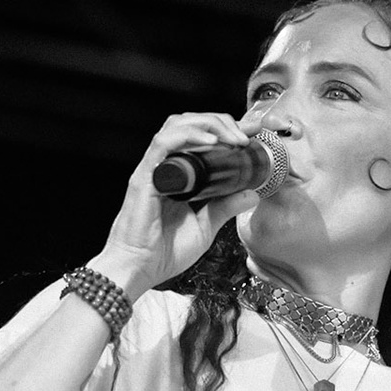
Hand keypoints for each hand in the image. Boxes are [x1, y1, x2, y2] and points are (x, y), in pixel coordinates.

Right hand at [92, 112, 266, 298]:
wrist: (138, 269)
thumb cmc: (162, 252)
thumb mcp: (204, 227)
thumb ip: (225, 208)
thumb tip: (252, 193)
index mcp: (178, 175)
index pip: (198, 137)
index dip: (225, 129)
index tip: (251, 133)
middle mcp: (165, 167)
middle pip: (189, 123)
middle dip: (220, 121)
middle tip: (246, 133)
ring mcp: (154, 169)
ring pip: (177, 125)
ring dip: (208, 124)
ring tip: (233, 137)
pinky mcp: (145, 177)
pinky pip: (164, 144)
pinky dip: (188, 136)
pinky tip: (210, 141)